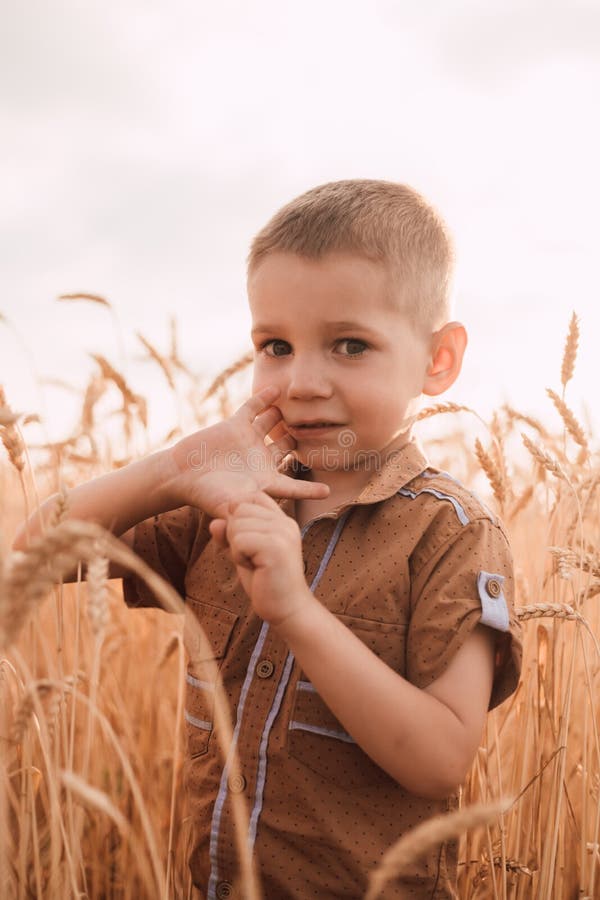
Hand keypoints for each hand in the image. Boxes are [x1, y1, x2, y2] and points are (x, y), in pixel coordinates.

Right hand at [160, 385, 328, 517]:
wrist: (180, 476)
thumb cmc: (207, 496)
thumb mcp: (234, 507)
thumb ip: (254, 513)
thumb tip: (273, 527)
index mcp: (264, 482)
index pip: (293, 486)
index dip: (309, 489)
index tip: (327, 492)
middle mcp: (259, 460)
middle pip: (287, 448)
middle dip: (300, 440)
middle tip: (316, 429)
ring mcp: (248, 442)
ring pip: (273, 426)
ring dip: (285, 418)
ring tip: (300, 406)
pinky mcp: (235, 426)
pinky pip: (253, 409)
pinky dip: (264, 399)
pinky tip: (277, 389)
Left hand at [209, 491, 316, 626]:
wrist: (287, 609)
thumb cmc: (265, 582)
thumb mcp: (243, 553)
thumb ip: (230, 535)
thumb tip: (214, 523)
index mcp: (282, 521)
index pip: (251, 497)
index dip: (237, 516)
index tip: (245, 541)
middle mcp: (285, 522)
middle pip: (238, 509)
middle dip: (234, 535)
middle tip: (251, 557)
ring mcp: (282, 533)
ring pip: (236, 525)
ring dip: (237, 548)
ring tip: (255, 563)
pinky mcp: (276, 547)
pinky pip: (239, 540)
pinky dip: (239, 557)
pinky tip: (255, 568)